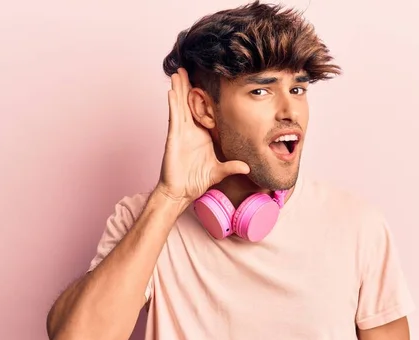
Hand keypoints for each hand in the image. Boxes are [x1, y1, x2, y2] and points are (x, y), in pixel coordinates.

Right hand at [156, 68, 249, 205]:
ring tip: (178, 72)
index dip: (202, 97)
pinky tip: (172, 91)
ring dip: (178, 89)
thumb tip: (247, 167)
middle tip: (187, 67)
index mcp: (201, 135)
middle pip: (188, 103)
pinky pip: (174, 118)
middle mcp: (190, 131)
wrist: (181, 192)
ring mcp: (180, 133)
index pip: (202, 112)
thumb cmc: (195, 181)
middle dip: (187, 86)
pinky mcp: (174, 138)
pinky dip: (173, 104)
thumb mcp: (218, 172)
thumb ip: (231, 167)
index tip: (206, 81)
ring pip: (180, 106)